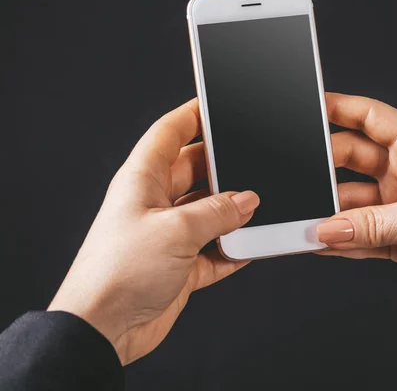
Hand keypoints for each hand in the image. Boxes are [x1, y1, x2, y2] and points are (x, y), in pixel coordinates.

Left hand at [48, 99, 258, 363]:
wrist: (105, 328)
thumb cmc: (118, 273)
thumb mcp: (176, 231)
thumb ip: (217, 212)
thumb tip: (247, 200)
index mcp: (142, 181)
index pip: (169, 133)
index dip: (192, 115)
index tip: (217, 104)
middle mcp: (155, 203)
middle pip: (196, 171)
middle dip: (225, 169)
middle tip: (253, 164)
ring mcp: (168, 234)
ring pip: (209, 211)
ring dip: (232, 214)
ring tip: (256, 212)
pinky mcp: (180, 264)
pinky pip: (215, 249)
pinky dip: (233, 248)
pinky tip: (250, 246)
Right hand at [318, 93, 396, 312]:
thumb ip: (371, 224)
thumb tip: (326, 228)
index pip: (372, 118)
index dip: (340, 108)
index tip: (310, 107)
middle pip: (352, 157)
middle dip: (325, 165)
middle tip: (300, 176)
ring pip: (350, 200)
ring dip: (330, 212)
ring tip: (310, 222)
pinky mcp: (394, 236)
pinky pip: (357, 233)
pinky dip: (340, 240)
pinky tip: (320, 243)